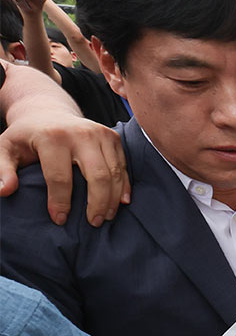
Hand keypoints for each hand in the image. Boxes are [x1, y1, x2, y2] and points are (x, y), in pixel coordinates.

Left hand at [0, 112, 128, 226]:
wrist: (47, 112)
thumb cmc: (26, 136)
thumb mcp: (5, 148)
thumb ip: (3, 169)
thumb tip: (5, 191)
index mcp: (53, 137)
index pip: (60, 178)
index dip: (60, 202)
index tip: (59, 220)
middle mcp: (81, 133)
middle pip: (98, 176)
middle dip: (97, 204)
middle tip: (93, 223)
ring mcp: (100, 133)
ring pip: (115, 173)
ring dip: (113, 199)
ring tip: (106, 217)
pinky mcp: (113, 137)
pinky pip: (123, 166)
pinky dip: (124, 186)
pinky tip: (121, 202)